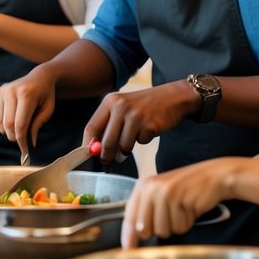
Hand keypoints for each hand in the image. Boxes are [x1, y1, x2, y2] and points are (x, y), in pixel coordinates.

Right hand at [0, 67, 56, 149]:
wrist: (39, 76)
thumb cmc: (45, 95)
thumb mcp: (48, 110)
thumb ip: (38, 125)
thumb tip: (30, 142)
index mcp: (26, 94)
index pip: (20, 124)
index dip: (21, 140)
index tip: (25, 151)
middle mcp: (12, 91)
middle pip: (8, 124)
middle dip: (14, 137)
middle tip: (21, 142)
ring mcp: (2, 90)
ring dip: (7, 131)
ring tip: (16, 131)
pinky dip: (2, 123)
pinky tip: (11, 121)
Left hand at [82, 81, 198, 163]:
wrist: (171, 97)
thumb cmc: (142, 106)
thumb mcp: (121, 108)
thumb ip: (107, 125)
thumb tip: (94, 149)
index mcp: (110, 101)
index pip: (91, 126)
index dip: (87, 144)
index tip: (87, 155)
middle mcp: (121, 106)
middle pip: (107, 141)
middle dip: (106, 155)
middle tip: (107, 161)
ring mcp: (136, 116)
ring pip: (124, 146)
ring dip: (127, 148)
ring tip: (134, 136)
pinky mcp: (150, 125)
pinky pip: (141, 142)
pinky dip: (143, 139)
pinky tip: (148, 128)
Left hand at [121, 158, 240, 247]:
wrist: (214, 176)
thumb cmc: (187, 188)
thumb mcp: (162, 194)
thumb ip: (148, 210)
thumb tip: (138, 234)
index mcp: (143, 186)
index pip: (130, 216)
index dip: (128, 236)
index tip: (127, 249)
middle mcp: (151, 188)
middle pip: (145, 229)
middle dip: (159, 229)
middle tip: (172, 215)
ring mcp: (165, 194)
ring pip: (163, 231)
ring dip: (176, 226)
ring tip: (183, 209)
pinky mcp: (180, 200)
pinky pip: (180, 227)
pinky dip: (187, 222)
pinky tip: (191, 208)